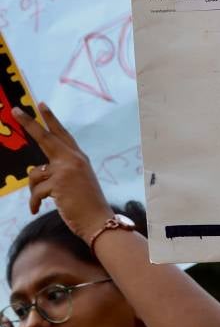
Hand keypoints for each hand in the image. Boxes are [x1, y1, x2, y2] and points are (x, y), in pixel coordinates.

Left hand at [12, 104, 113, 240]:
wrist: (98, 220)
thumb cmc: (87, 205)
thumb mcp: (75, 183)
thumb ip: (59, 172)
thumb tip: (37, 171)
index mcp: (79, 158)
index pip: (63, 135)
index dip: (51, 120)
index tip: (42, 105)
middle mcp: (73, 159)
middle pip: (46, 137)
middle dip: (29, 123)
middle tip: (15, 110)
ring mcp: (66, 169)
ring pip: (34, 174)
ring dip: (34, 190)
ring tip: (42, 201)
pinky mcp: (58, 182)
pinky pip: (35, 191)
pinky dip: (34, 202)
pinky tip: (37, 209)